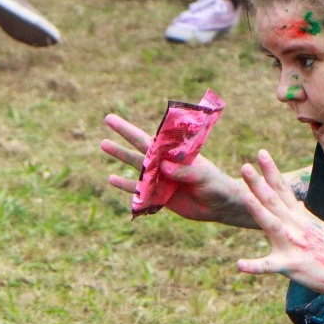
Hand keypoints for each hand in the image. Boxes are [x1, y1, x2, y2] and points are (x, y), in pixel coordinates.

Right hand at [100, 113, 245, 223]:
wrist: (221, 206)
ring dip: (120, 155)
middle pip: (141, 146)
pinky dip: (125, 185)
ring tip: (103, 143)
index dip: (142, 128)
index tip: (130, 117)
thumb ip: (186, 172)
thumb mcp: (204, 177)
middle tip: (107, 118)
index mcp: (177, 153)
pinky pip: (139, 190)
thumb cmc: (217, 185)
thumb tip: (164, 167)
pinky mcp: (159, 196)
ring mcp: (161, 178)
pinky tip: (111, 178)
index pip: (156, 138)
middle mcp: (166, 162)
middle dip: (124, 133)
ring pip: (136, 165)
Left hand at [235, 150, 323, 292]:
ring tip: (246, 197)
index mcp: (299, 216)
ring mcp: (292, 244)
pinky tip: (239, 264)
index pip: (283, 188)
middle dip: (259, 183)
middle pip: (274, 200)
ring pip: (273, 225)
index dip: (271, 170)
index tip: (260, 152)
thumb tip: (296, 203)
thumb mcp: (319, 227)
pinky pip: (269, 266)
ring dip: (259, 211)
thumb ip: (303, 215)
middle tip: (244, 166)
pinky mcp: (291, 265)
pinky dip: (254, 266)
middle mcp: (295, 226)